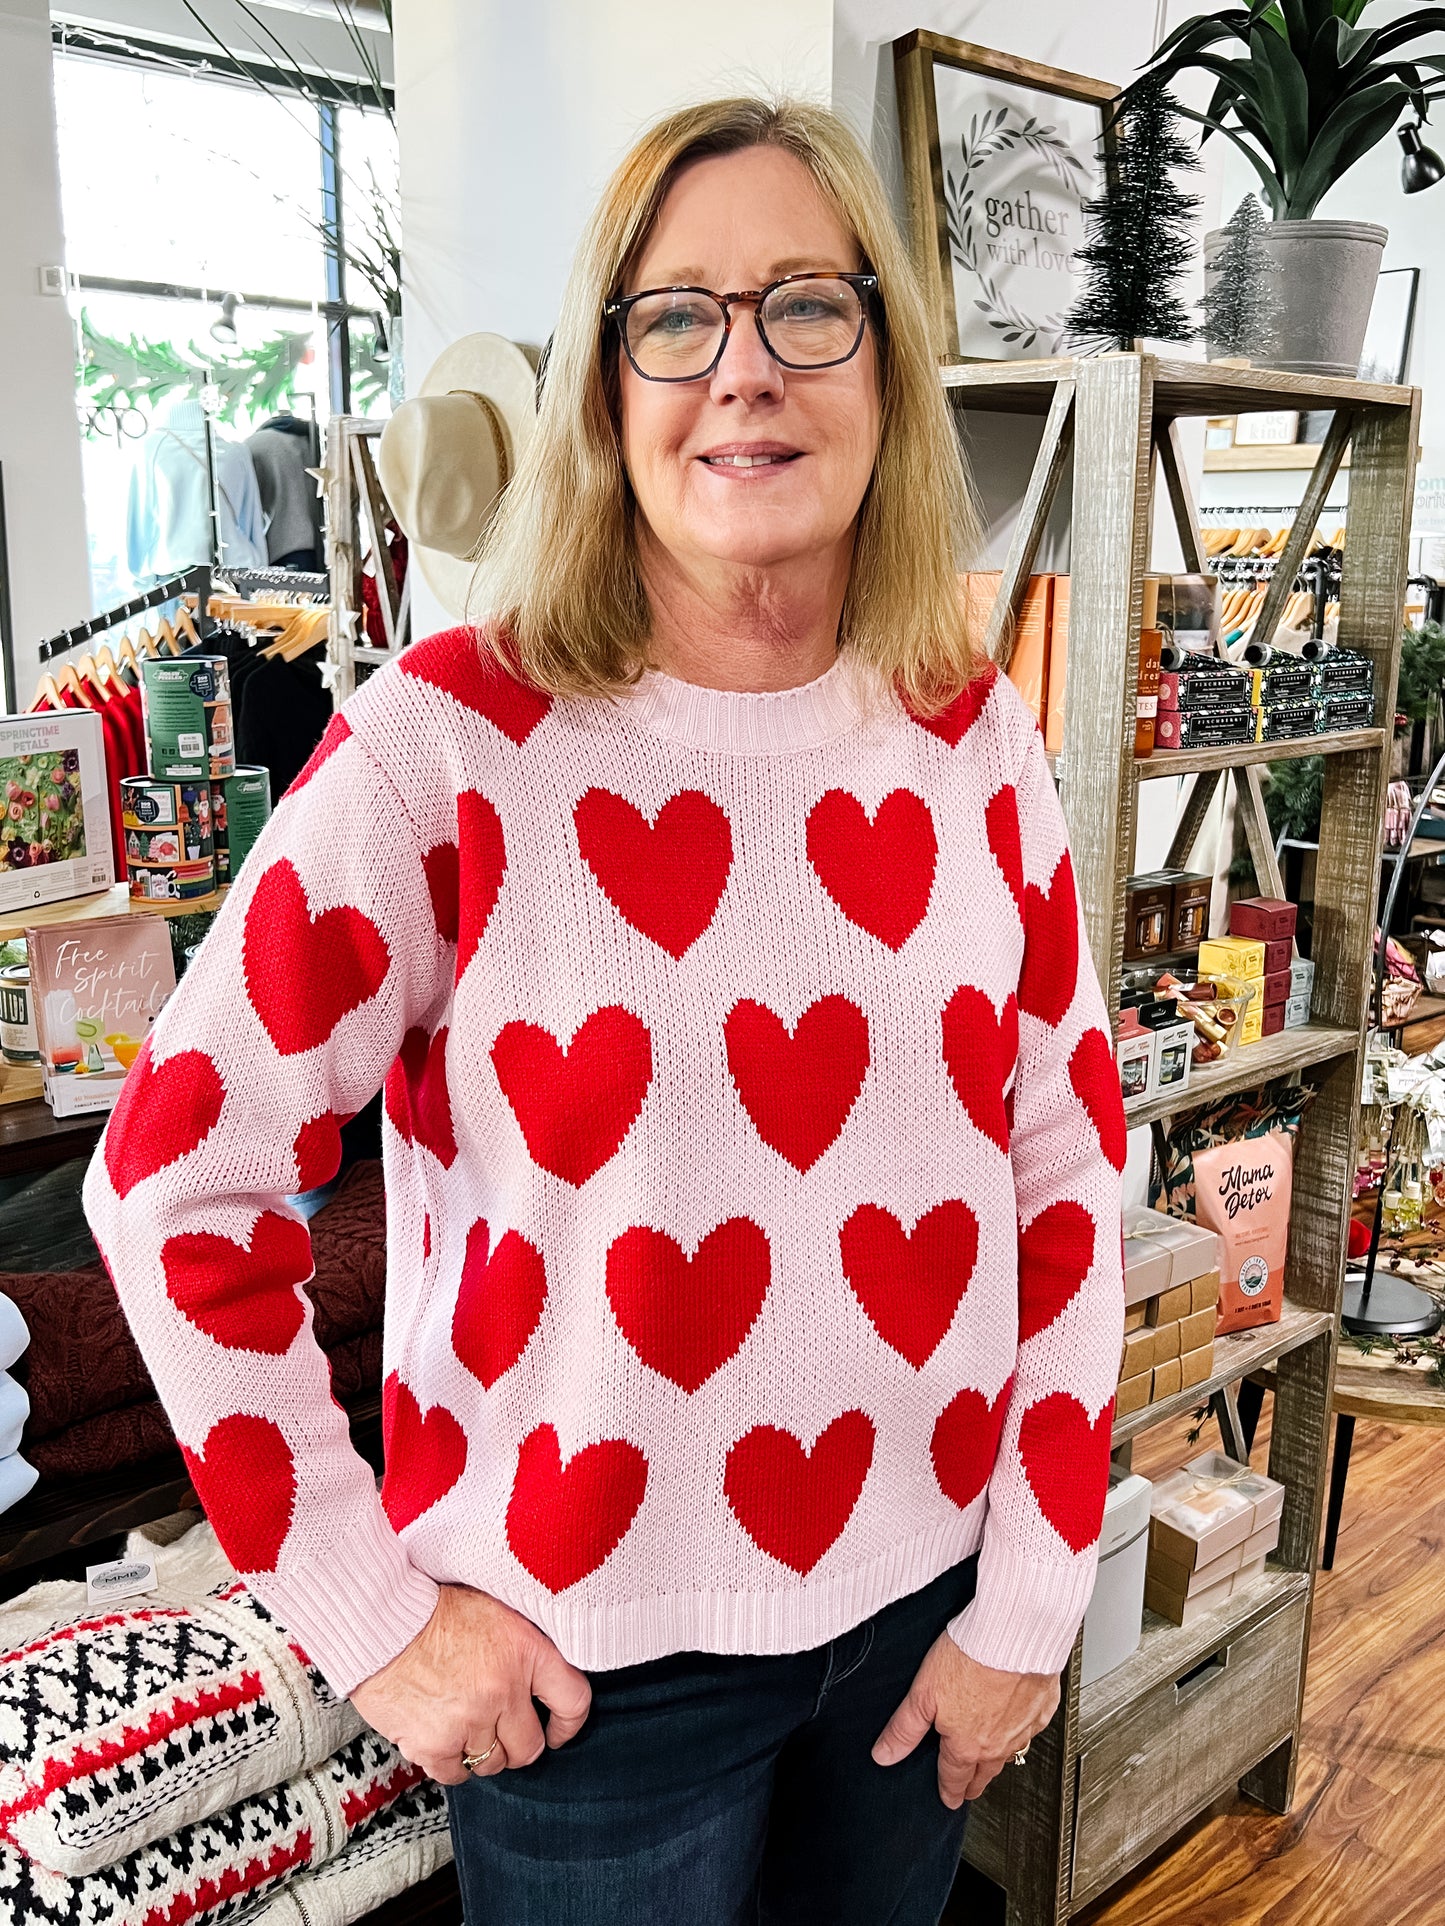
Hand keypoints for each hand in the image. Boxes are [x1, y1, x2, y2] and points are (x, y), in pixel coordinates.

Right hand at [350, 1584, 591, 1784]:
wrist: (381, 1621)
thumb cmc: (434, 1611)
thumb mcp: (495, 1611)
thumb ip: (523, 1646)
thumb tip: (543, 1680)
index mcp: (526, 1649)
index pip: (573, 1700)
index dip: (568, 1724)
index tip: (556, 1730)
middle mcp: (504, 1688)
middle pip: (530, 1747)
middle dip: (517, 1744)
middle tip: (498, 1731)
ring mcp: (470, 1719)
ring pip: (492, 1764)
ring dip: (480, 1750)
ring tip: (461, 1722)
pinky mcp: (435, 1743)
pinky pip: (456, 1774)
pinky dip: (449, 1762)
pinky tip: (440, 1736)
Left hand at [872, 1633, 1059, 1807]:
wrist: (1014, 1634)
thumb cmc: (970, 1657)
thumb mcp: (923, 1694)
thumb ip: (904, 1729)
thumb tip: (884, 1755)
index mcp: (967, 1745)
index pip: (954, 1777)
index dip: (949, 1791)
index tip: (948, 1799)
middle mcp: (998, 1744)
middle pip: (984, 1774)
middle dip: (973, 1784)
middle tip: (968, 1790)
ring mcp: (1023, 1728)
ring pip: (1009, 1754)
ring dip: (997, 1760)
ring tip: (989, 1762)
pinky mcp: (1042, 1708)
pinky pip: (1031, 1729)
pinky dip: (1021, 1731)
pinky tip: (1016, 1723)